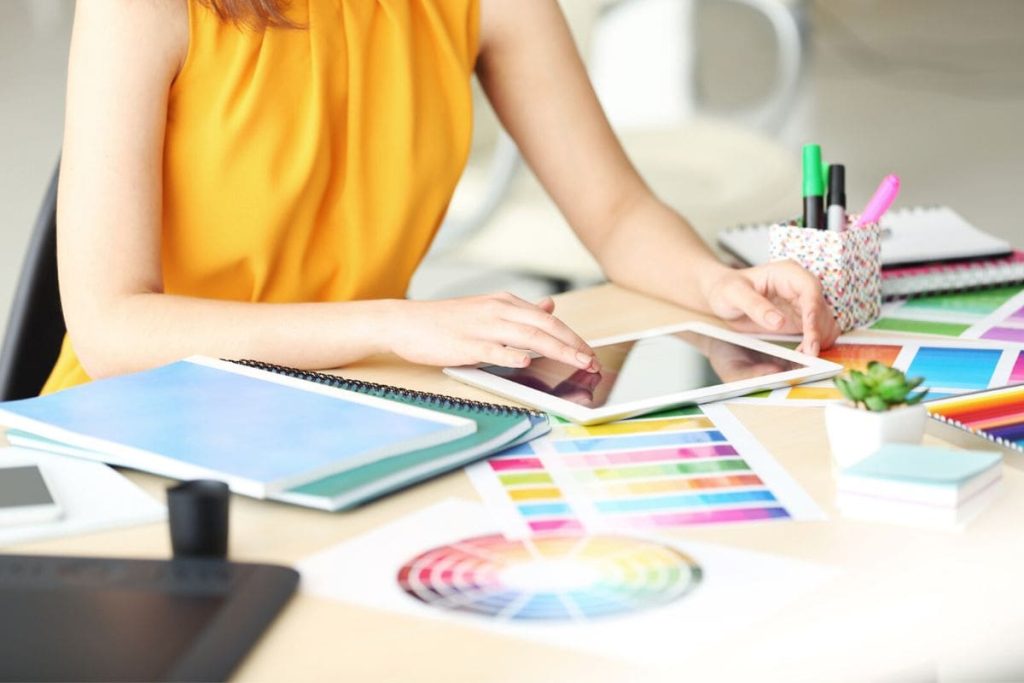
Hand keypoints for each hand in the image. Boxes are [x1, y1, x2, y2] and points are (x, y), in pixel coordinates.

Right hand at [385, 293, 600, 370]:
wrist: (406, 322)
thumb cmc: (446, 321)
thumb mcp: (488, 309)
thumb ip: (520, 312)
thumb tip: (550, 309)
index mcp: (505, 303)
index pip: (548, 320)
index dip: (572, 336)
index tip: (589, 353)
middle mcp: (497, 311)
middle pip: (545, 327)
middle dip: (572, 345)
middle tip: (591, 361)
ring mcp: (482, 327)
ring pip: (527, 337)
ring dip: (556, 350)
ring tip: (576, 363)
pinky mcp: (465, 344)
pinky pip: (493, 349)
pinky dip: (510, 355)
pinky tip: (526, 362)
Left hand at [700, 261, 839, 354]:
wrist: (722, 296)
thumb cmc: (727, 288)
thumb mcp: (734, 294)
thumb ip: (756, 306)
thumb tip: (779, 321)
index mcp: (787, 273)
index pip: (810, 289)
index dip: (814, 309)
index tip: (810, 330)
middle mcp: (800, 287)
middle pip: (821, 308)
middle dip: (818, 330)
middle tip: (810, 352)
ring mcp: (803, 304)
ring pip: (824, 321)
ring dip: (819, 339)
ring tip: (805, 356)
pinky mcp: (801, 320)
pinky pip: (817, 331)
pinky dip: (815, 342)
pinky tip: (803, 353)